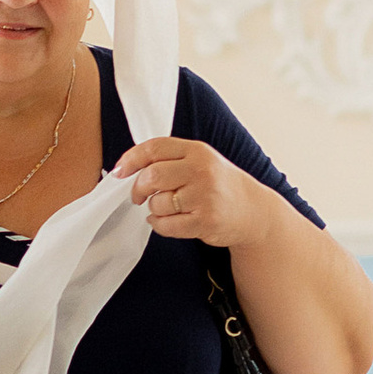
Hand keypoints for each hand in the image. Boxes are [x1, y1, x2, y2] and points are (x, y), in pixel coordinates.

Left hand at [112, 138, 264, 247]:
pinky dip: (159, 225)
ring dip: (154, 209)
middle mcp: (202, 170)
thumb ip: (169, 160)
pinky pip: (167, 225)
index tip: (119, 172)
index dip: (130, 160)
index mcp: (197, 151)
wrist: (253, 211)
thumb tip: (125, 170)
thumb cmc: (219, 185)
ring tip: (167, 209)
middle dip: (138, 188)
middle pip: (152, 176)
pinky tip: (168, 221)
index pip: (154, 148)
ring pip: (158, 203)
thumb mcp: (200, 162)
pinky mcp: (206, 221)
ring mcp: (205, 196)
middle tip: (138, 196)